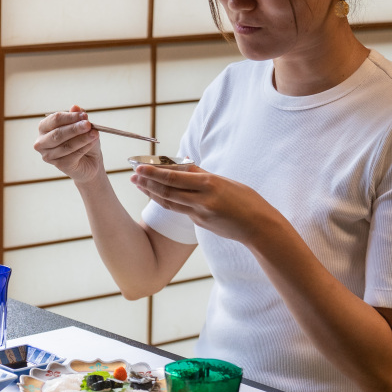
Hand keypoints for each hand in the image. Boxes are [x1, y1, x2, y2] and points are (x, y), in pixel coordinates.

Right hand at [34, 105, 104, 184]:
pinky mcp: (60, 165)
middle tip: (88, 124)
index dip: (70, 117)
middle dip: (74, 128)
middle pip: (57, 134)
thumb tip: (75, 107)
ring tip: (95, 133)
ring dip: (82, 138)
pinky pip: (73, 155)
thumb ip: (77, 117)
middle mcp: (42, 142)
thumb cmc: (82, 140)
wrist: (90, 161)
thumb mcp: (82, 126)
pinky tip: (92, 142)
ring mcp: (49, 156)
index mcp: (44, 128)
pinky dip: (84, 147)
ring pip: (66, 145)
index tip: (85, 115)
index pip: (54, 120)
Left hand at [131, 164, 273, 244]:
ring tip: (138, 184)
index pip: (174, 177)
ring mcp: (200, 214)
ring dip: (151, 192)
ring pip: (169, 201)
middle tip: (132, 174)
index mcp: (210, 184)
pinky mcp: (199, 223)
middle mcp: (202, 199)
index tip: (140, 166)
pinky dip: (166, 200)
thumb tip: (182, 164)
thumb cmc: (246, 200)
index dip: (153, 172)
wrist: (259, 227)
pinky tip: (156, 194)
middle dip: (147, 182)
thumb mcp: (225, 181)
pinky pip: (179, 210)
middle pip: (167, 190)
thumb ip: (202, 174)